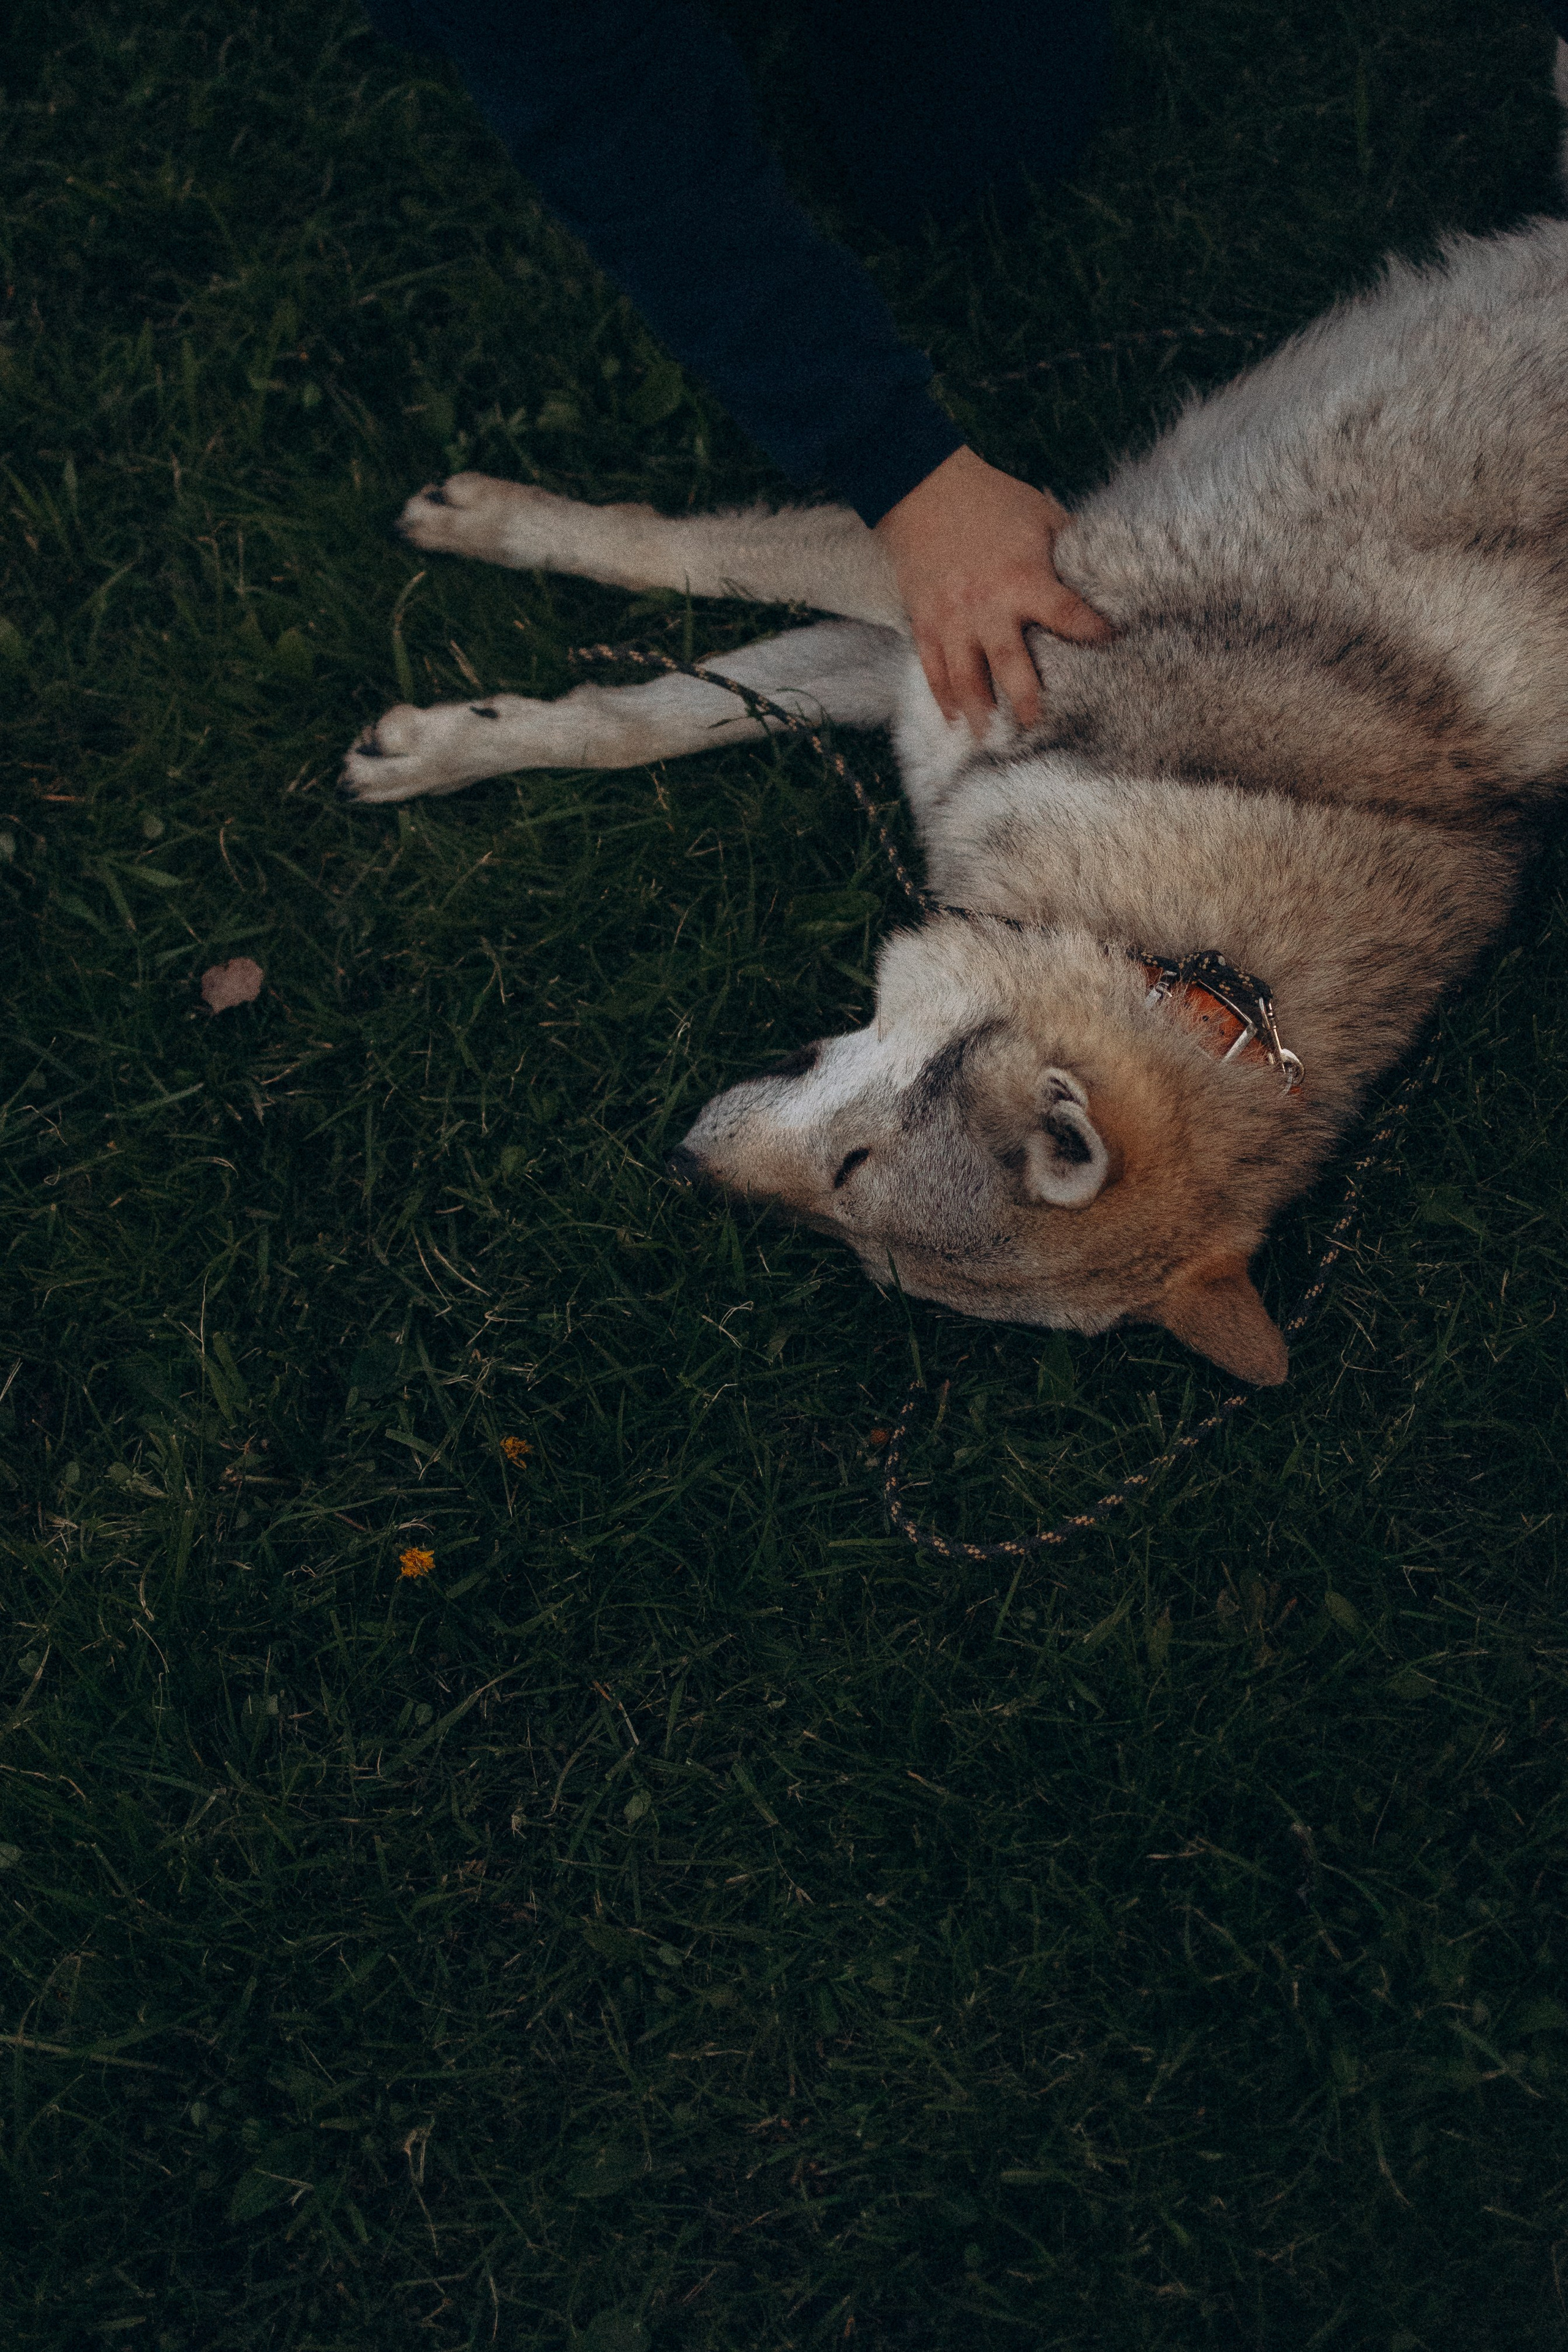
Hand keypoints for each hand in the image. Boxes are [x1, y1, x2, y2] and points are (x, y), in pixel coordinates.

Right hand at [873, 445, 1111, 732]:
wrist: (923, 488)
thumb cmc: (991, 500)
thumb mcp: (1041, 515)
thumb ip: (1070, 548)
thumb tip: (1106, 573)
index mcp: (1024, 579)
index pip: (1068, 616)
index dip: (1094, 635)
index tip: (1114, 649)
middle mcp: (987, 606)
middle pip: (1011, 667)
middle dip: (1027, 702)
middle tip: (1039, 727)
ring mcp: (952, 619)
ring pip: (966, 678)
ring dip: (981, 712)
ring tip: (993, 738)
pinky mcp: (924, 622)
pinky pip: (933, 668)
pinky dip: (943, 696)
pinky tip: (956, 718)